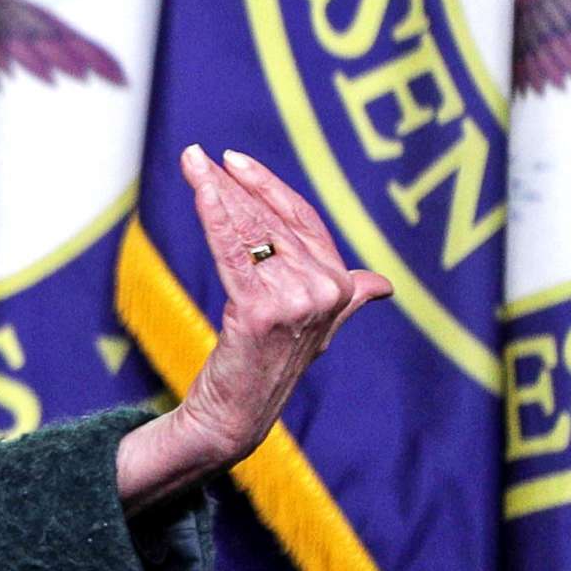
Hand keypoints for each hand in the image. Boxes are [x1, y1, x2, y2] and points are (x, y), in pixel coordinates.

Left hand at [167, 142, 387, 466]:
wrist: (238, 413)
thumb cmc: (269, 364)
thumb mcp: (317, 327)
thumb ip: (348, 298)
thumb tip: (381, 285)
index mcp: (340, 287)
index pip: (302, 219)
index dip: (268, 186)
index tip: (233, 160)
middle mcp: (325, 291)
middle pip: (273, 221)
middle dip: (233, 186)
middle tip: (197, 157)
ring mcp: (296, 301)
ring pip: (250, 231)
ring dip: (216, 193)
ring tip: (189, 162)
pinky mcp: (260, 310)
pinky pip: (233, 252)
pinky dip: (215, 216)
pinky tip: (200, 190)